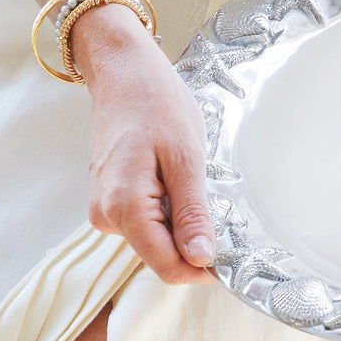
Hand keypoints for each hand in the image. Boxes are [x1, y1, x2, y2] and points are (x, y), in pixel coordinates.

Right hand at [74, 4, 216, 284]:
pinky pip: (148, 220)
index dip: (204, 268)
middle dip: (195, 240)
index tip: (235, 253)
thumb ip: (192, 213)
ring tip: (194, 179)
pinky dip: (170, 208)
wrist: (123, 72)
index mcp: (123, 209)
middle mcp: (107, 217)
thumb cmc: (155, 104)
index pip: (167, 267)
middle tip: (219, 201)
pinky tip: (178, 176)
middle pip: (162, 255)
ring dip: (183, 221)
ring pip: (157, 238)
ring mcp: (106, 209)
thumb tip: (203, 259)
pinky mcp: (111, 199)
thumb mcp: (186, 158)